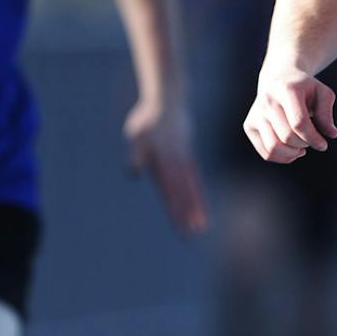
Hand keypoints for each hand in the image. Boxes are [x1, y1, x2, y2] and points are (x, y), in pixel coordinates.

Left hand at [124, 97, 208, 233]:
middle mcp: (178, 165)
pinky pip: (195, 180)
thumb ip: (137, 155)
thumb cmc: (148, 119)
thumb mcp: (137, 135)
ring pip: (192, 189)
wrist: (168, 100)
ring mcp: (185, 162)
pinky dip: (198, 194)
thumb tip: (134, 172)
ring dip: (196, 208)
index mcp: (165, 163)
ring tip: (203, 226)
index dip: (175, 210)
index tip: (179, 226)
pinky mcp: (188, 158)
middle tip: (191, 235)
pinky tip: (199, 206)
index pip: (171, 192)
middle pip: (184, 194)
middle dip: (187, 215)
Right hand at [244, 66, 336, 163]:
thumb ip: (327, 114)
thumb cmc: (305, 89)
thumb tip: (332, 134)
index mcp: (286, 90)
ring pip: (273, 147)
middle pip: (287, 136)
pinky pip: (266, 152)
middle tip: (311, 140)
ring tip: (302, 148)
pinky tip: (292, 150)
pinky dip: (282, 157)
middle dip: (304, 144)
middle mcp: (267, 101)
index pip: (299, 123)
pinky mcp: (249, 125)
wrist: (279, 78)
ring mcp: (256, 113)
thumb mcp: (322, 94)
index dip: (314, 139)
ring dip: (292, 153)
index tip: (323, 144)